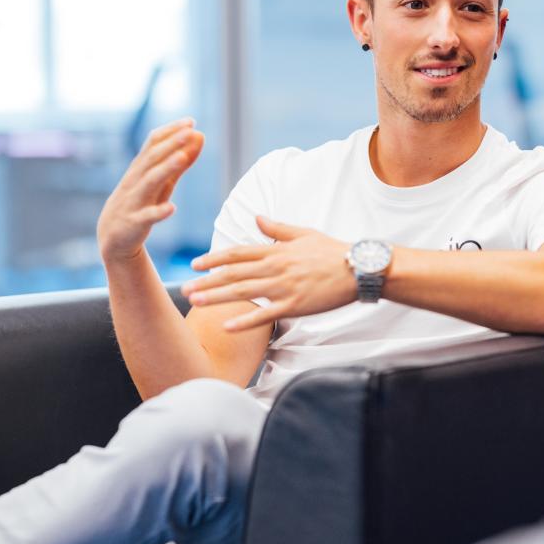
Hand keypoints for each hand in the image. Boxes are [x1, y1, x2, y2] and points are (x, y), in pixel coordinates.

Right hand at [97, 118, 203, 261]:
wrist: (112, 236)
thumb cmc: (141, 202)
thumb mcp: (162, 182)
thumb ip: (180, 162)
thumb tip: (199, 136)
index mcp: (141, 168)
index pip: (153, 144)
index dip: (171, 132)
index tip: (190, 121)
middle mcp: (135, 181)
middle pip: (152, 159)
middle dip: (171, 144)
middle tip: (190, 131)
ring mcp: (133, 201)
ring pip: (149, 183)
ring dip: (166, 169)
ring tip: (182, 158)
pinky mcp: (134, 223)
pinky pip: (146, 217)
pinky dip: (158, 212)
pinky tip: (171, 209)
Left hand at [183, 216, 354, 330]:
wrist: (359, 268)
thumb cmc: (332, 251)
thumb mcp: (304, 234)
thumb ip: (277, 229)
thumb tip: (257, 217)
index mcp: (276, 250)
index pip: (238, 253)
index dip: (215, 258)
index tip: (196, 263)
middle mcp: (275, 267)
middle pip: (234, 274)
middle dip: (207, 281)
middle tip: (185, 288)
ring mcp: (284, 287)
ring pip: (243, 292)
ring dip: (217, 297)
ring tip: (196, 302)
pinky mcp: (294, 306)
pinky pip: (265, 315)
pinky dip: (244, 321)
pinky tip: (226, 326)